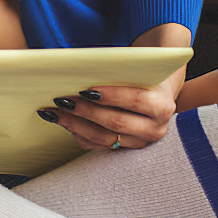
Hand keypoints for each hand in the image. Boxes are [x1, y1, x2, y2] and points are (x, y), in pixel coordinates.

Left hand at [42, 81, 178, 150]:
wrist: (156, 92)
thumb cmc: (142, 75)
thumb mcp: (139, 69)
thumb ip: (120, 69)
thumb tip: (85, 67)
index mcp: (162, 106)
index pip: (135, 100)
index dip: (111, 95)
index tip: (85, 89)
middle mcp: (154, 129)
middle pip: (116, 122)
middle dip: (86, 111)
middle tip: (62, 99)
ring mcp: (139, 143)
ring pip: (104, 138)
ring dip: (76, 125)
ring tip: (55, 112)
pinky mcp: (125, 150)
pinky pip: (98, 147)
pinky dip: (79, 134)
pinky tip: (65, 122)